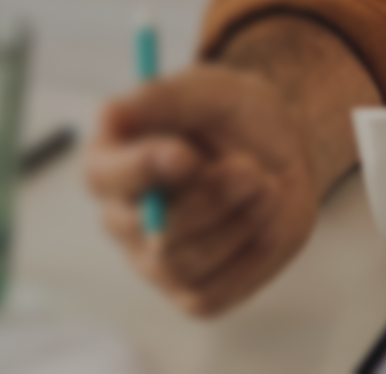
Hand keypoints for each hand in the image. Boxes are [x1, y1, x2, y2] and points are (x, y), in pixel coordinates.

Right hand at [79, 16, 375, 316]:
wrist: (283, 155)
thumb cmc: (233, 119)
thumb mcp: (210, 92)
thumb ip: (164, 99)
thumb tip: (108, 115)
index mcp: (112, 162)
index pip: (103, 176)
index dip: (139, 168)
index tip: (185, 154)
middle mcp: (123, 218)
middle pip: (149, 227)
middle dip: (209, 198)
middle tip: (250, 170)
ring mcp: (154, 262)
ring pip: (184, 261)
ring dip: (236, 222)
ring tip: (268, 186)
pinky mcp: (193, 292)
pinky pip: (214, 289)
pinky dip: (250, 254)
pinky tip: (264, 220)